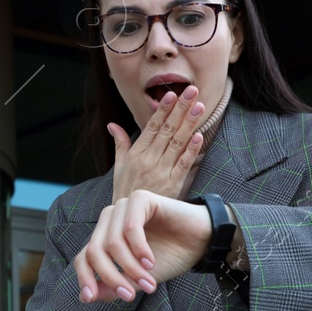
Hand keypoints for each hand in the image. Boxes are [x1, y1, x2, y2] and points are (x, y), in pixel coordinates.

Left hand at [72, 190, 212, 301]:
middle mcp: (110, 220)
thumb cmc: (170, 256)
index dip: (85, 278)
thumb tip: (84, 297)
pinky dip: (139, 249)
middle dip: (111, 277)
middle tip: (130, 295)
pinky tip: (151, 262)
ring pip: (112, 243)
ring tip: (150, 283)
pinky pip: (130, 228)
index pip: (83, 258)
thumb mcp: (138, 279)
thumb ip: (113, 286)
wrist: (202, 241)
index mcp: (105, 236)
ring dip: (130, 268)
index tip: (91, 298)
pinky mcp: (140, 199)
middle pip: (94, 251)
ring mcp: (124, 207)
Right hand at [110, 85, 207, 201]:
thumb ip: (119, 144)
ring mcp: (161, 171)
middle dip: (180, 109)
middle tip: (191, 91)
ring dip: (189, 123)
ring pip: (177, 142)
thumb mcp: (119, 167)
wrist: (129, 219)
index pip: (151, 126)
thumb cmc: (125, 191)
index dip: (163, 110)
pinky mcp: (172, 184)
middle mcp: (148, 159)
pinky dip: (191, 150)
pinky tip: (199, 136)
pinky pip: (183, 164)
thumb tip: (112, 125)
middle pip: (166, 129)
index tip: (172, 94)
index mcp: (136, 153)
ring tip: (199, 107)